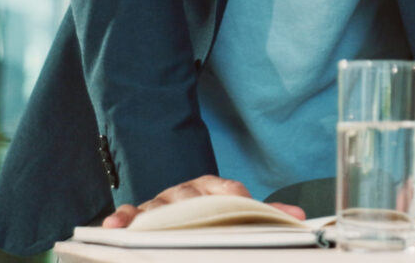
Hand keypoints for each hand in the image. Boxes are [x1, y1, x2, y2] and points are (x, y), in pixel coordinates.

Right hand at [98, 175, 303, 228]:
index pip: (226, 189)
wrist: (183, 218)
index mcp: (213, 188)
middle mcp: (186, 192)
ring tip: (144, 222)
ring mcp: (161, 203)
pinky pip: (129, 214)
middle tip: (197, 217)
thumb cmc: (211, 218)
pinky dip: (122, 218)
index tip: (243, 204)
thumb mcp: (236, 215)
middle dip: (194, 208)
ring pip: (158, 206)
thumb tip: (299, 216)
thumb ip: (264, 215)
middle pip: (190, 197)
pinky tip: (115, 225)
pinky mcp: (138, 215)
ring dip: (152, 213)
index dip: (235, 197)